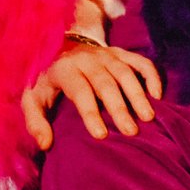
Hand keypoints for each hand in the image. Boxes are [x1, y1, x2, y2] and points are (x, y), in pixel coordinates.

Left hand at [23, 38, 162, 146]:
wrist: (63, 45)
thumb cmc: (48, 80)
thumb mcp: (32, 98)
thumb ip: (35, 122)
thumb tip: (46, 145)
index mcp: (64, 69)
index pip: (80, 91)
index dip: (91, 113)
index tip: (101, 136)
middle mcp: (88, 59)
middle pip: (106, 83)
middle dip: (120, 108)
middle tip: (131, 132)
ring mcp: (107, 54)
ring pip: (126, 73)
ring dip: (138, 95)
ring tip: (148, 117)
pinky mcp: (122, 53)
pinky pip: (141, 62)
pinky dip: (151, 77)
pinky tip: (157, 96)